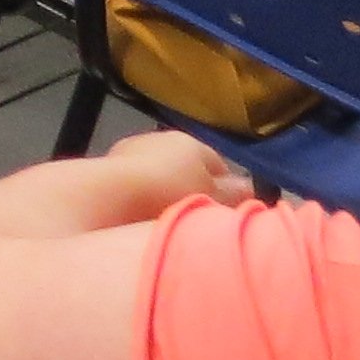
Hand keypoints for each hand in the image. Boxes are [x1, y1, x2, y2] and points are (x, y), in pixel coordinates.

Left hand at [97, 129, 252, 219]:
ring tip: (169, 220)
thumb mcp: (212, 196)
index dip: (226, 189)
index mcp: (191, 143)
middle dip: (193, 189)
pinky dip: (141, 197)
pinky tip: (141, 217)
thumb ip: (232, 193)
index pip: (218, 165)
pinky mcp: (109, 168)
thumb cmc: (172, 192)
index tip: (228, 212)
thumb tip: (249, 187)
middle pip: (186, 167)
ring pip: (158, 174)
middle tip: (199, 219)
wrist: (115, 192)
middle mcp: (160, 139)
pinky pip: (135, 183)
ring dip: (164, 192)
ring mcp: (132, 151)